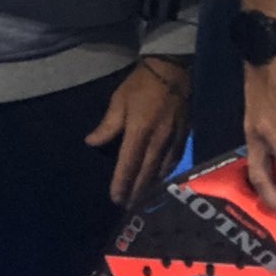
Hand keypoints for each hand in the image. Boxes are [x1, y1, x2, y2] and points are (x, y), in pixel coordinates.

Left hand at [86, 59, 190, 208]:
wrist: (172, 69)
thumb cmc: (141, 84)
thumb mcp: (119, 101)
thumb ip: (107, 126)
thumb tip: (92, 143)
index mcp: (140, 131)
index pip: (129, 164)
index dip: (122, 183)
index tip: (115, 198)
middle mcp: (158, 139)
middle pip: (146, 172)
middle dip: (136, 191)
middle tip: (127, 207)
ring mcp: (173, 139)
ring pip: (162, 170)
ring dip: (151, 186)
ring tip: (141, 199)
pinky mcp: (184, 136)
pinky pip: (174, 161)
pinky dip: (165, 174)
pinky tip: (159, 180)